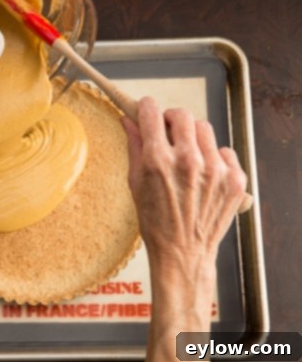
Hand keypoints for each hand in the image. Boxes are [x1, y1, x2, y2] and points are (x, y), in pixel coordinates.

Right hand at [120, 96, 246, 266]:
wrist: (183, 252)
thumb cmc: (155, 221)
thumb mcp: (135, 183)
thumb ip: (134, 147)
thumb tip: (127, 120)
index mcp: (158, 161)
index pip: (152, 112)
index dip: (146, 109)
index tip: (146, 112)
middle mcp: (188, 161)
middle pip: (182, 115)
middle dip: (170, 119)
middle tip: (167, 133)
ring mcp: (215, 170)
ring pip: (204, 129)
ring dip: (192, 137)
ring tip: (187, 156)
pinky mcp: (234, 179)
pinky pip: (224, 151)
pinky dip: (213, 157)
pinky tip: (204, 174)